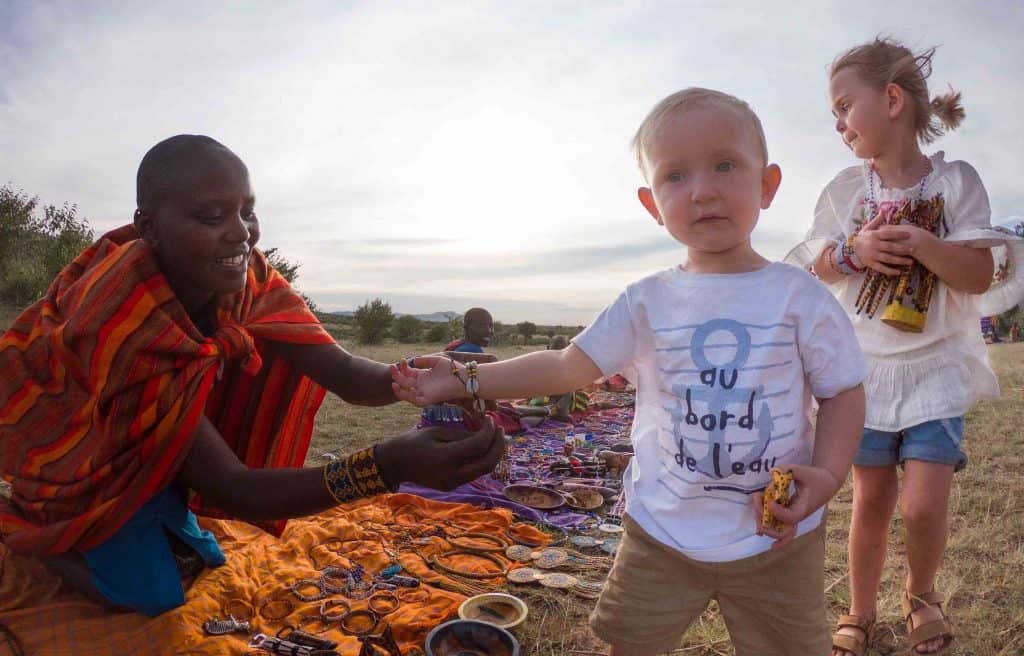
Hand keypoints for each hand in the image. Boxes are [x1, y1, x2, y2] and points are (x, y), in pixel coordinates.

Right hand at [374, 417, 505, 490]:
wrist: (393, 464)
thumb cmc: (412, 442)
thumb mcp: (436, 431)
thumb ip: (461, 434)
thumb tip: (484, 433)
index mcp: (446, 458)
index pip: (478, 446)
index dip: (489, 432)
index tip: (491, 420)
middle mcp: (452, 475)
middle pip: (487, 463)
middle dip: (498, 446)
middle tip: (500, 430)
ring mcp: (453, 484)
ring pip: (483, 471)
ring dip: (493, 454)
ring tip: (495, 437)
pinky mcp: (452, 486)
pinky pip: (473, 473)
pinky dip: (482, 460)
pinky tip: (482, 447)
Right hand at [391, 355, 465, 406]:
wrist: (463, 377)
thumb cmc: (452, 369)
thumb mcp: (436, 361)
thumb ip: (425, 361)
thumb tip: (413, 361)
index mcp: (423, 376)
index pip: (408, 373)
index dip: (403, 367)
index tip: (403, 360)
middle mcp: (422, 385)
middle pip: (405, 382)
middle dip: (397, 375)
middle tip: (393, 367)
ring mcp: (424, 392)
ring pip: (407, 393)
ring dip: (399, 388)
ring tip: (394, 381)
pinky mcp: (429, 399)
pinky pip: (415, 400)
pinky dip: (408, 396)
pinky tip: (405, 388)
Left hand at [751, 464, 840, 548]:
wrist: (827, 483)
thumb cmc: (816, 478)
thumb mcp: (804, 471)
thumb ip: (789, 470)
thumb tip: (772, 472)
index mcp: (802, 508)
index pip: (789, 517)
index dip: (777, 512)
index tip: (770, 500)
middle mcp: (796, 516)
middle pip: (782, 532)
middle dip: (766, 525)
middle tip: (758, 510)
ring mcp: (792, 517)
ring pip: (779, 532)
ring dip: (765, 526)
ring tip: (756, 511)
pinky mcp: (789, 514)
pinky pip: (779, 527)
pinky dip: (769, 530)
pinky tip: (758, 532)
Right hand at [853, 211, 914, 275]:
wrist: (851, 250)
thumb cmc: (863, 238)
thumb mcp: (868, 227)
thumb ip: (878, 220)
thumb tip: (884, 209)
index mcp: (874, 235)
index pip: (888, 234)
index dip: (898, 234)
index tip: (909, 234)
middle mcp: (873, 246)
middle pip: (890, 247)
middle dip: (902, 248)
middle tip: (913, 249)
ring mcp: (872, 256)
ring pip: (888, 258)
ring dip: (900, 260)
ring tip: (911, 262)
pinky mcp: (871, 264)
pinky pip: (881, 268)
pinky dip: (890, 271)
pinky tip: (899, 272)